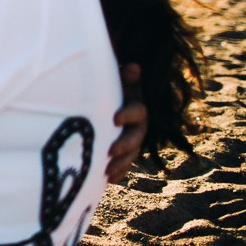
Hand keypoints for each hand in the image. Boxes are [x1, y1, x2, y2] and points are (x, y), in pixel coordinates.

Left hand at [107, 63, 147, 182]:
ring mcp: (133, 141)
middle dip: (124, 145)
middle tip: (110, 151)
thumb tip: (133, 66)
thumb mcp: (118, 81)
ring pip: (131, 154)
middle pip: (136, 137)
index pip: (137, 111)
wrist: (109, 103)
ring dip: (121, 163)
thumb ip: (125, 77)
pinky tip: (108, 179)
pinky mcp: (126, 153)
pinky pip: (125, 165)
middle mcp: (138, 125)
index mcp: (137, 107)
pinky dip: (118, 172)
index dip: (128, 114)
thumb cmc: (111, 88)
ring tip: (107, 171)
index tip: (114, 118)